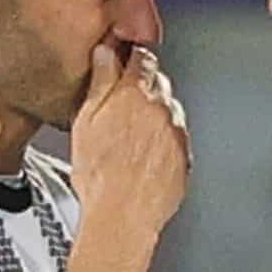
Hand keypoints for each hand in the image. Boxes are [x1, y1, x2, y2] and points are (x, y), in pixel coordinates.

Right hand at [69, 42, 188, 241]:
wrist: (122, 216)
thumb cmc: (99, 176)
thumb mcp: (86, 121)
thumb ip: (101, 81)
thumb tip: (106, 54)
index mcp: (136, 94)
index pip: (143, 58)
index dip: (132, 59)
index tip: (125, 63)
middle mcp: (163, 110)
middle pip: (159, 85)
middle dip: (143, 90)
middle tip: (121, 111)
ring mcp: (177, 134)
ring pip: (168, 113)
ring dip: (154, 118)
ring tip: (130, 143)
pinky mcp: (185, 157)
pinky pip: (175, 139)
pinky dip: (163, 142)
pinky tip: (143, 159)